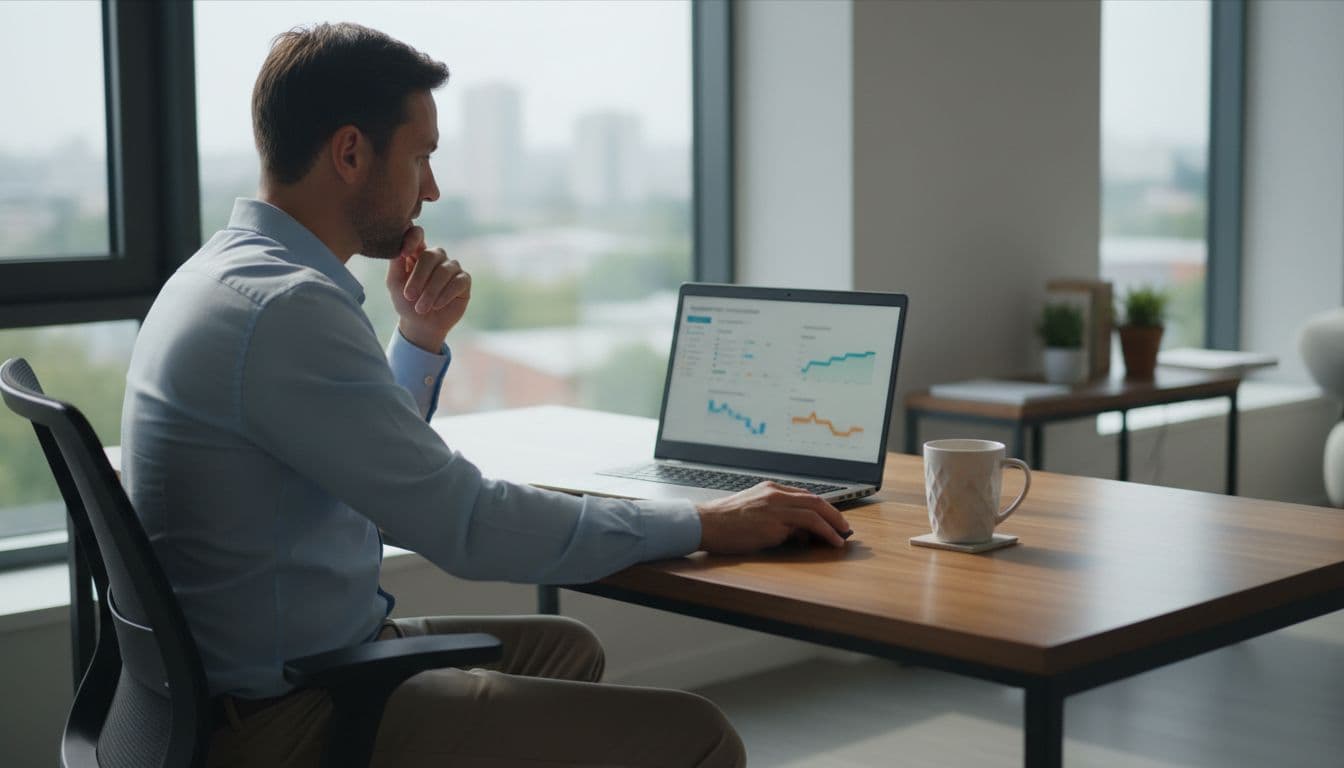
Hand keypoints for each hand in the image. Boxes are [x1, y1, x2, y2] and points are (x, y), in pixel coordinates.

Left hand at [387, 226, 471, 351]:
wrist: (421, 325)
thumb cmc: (406, 302)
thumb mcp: (395, 283)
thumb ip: (395, 263)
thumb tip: (400, 247)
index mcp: (418, 252)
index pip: (418, 235)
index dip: (413, 238)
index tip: (405, 253)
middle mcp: (436, 257)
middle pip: (431, 255)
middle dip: (419, 277)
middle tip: (409, 296)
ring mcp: (452, 267)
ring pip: (444, 270)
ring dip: (431, 291)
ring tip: (421, 308)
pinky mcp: (464, 280)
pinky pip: (458, 281)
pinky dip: (445, 294)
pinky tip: (436, 305)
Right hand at [695, 481, 851, 553]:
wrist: (705, 524)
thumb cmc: (725, 523)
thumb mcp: (753, 512)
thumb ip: (776, 518)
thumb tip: (800, 533)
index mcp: (769, 489)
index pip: (804, 496)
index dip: (822, 508)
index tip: (833, 519)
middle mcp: (775, 495)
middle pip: (814, 500)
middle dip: (834, 514)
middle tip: (845, 527)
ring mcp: (775, 507)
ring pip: (814, 511)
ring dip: (832, 525)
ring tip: (842, 538)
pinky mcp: (773, 523)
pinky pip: (805, 526)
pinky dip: (823, 532)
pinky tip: (829, 542)